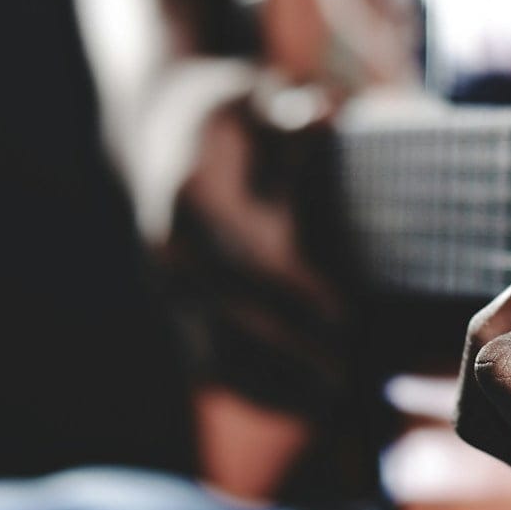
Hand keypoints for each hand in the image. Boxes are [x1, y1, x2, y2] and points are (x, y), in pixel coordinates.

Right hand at [163, 80, 378, 501]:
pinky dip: (262, 394)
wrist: (158, 133)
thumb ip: (289, 118)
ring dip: (280, 389)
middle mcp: (173, 253)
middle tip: (353, 381)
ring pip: (221, 358)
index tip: (345, 321)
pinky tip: (311, 410)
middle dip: (293, 357)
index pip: (244, 259)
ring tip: (341, 407)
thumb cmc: (229, 118)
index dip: (294, 296)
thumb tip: (321, 115)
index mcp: (191, 199)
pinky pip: (216, 370)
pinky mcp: (177, 318)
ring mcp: (170, 292)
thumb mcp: (254, 99)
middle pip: (233, 322)